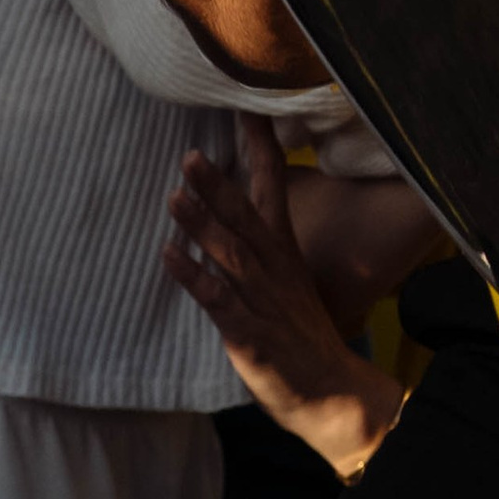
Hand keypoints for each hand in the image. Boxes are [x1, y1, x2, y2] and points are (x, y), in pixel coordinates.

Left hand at [164, 128, 407, 477]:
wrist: (329, 390)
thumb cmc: (298, 329)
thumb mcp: (285, 275)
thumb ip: (258, 240)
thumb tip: (228, 205)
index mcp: (282, 246)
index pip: (273, 183)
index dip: (259, 146)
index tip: (245, 108)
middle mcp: (274, 265)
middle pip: (246, 214)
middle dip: (218, 183)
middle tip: (190, 153)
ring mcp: (262, 298)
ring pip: (230, 252)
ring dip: (202, 223)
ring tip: (174, 196)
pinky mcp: (250, 333)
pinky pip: (218, 300)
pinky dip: (194, 276)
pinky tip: (169, 256)